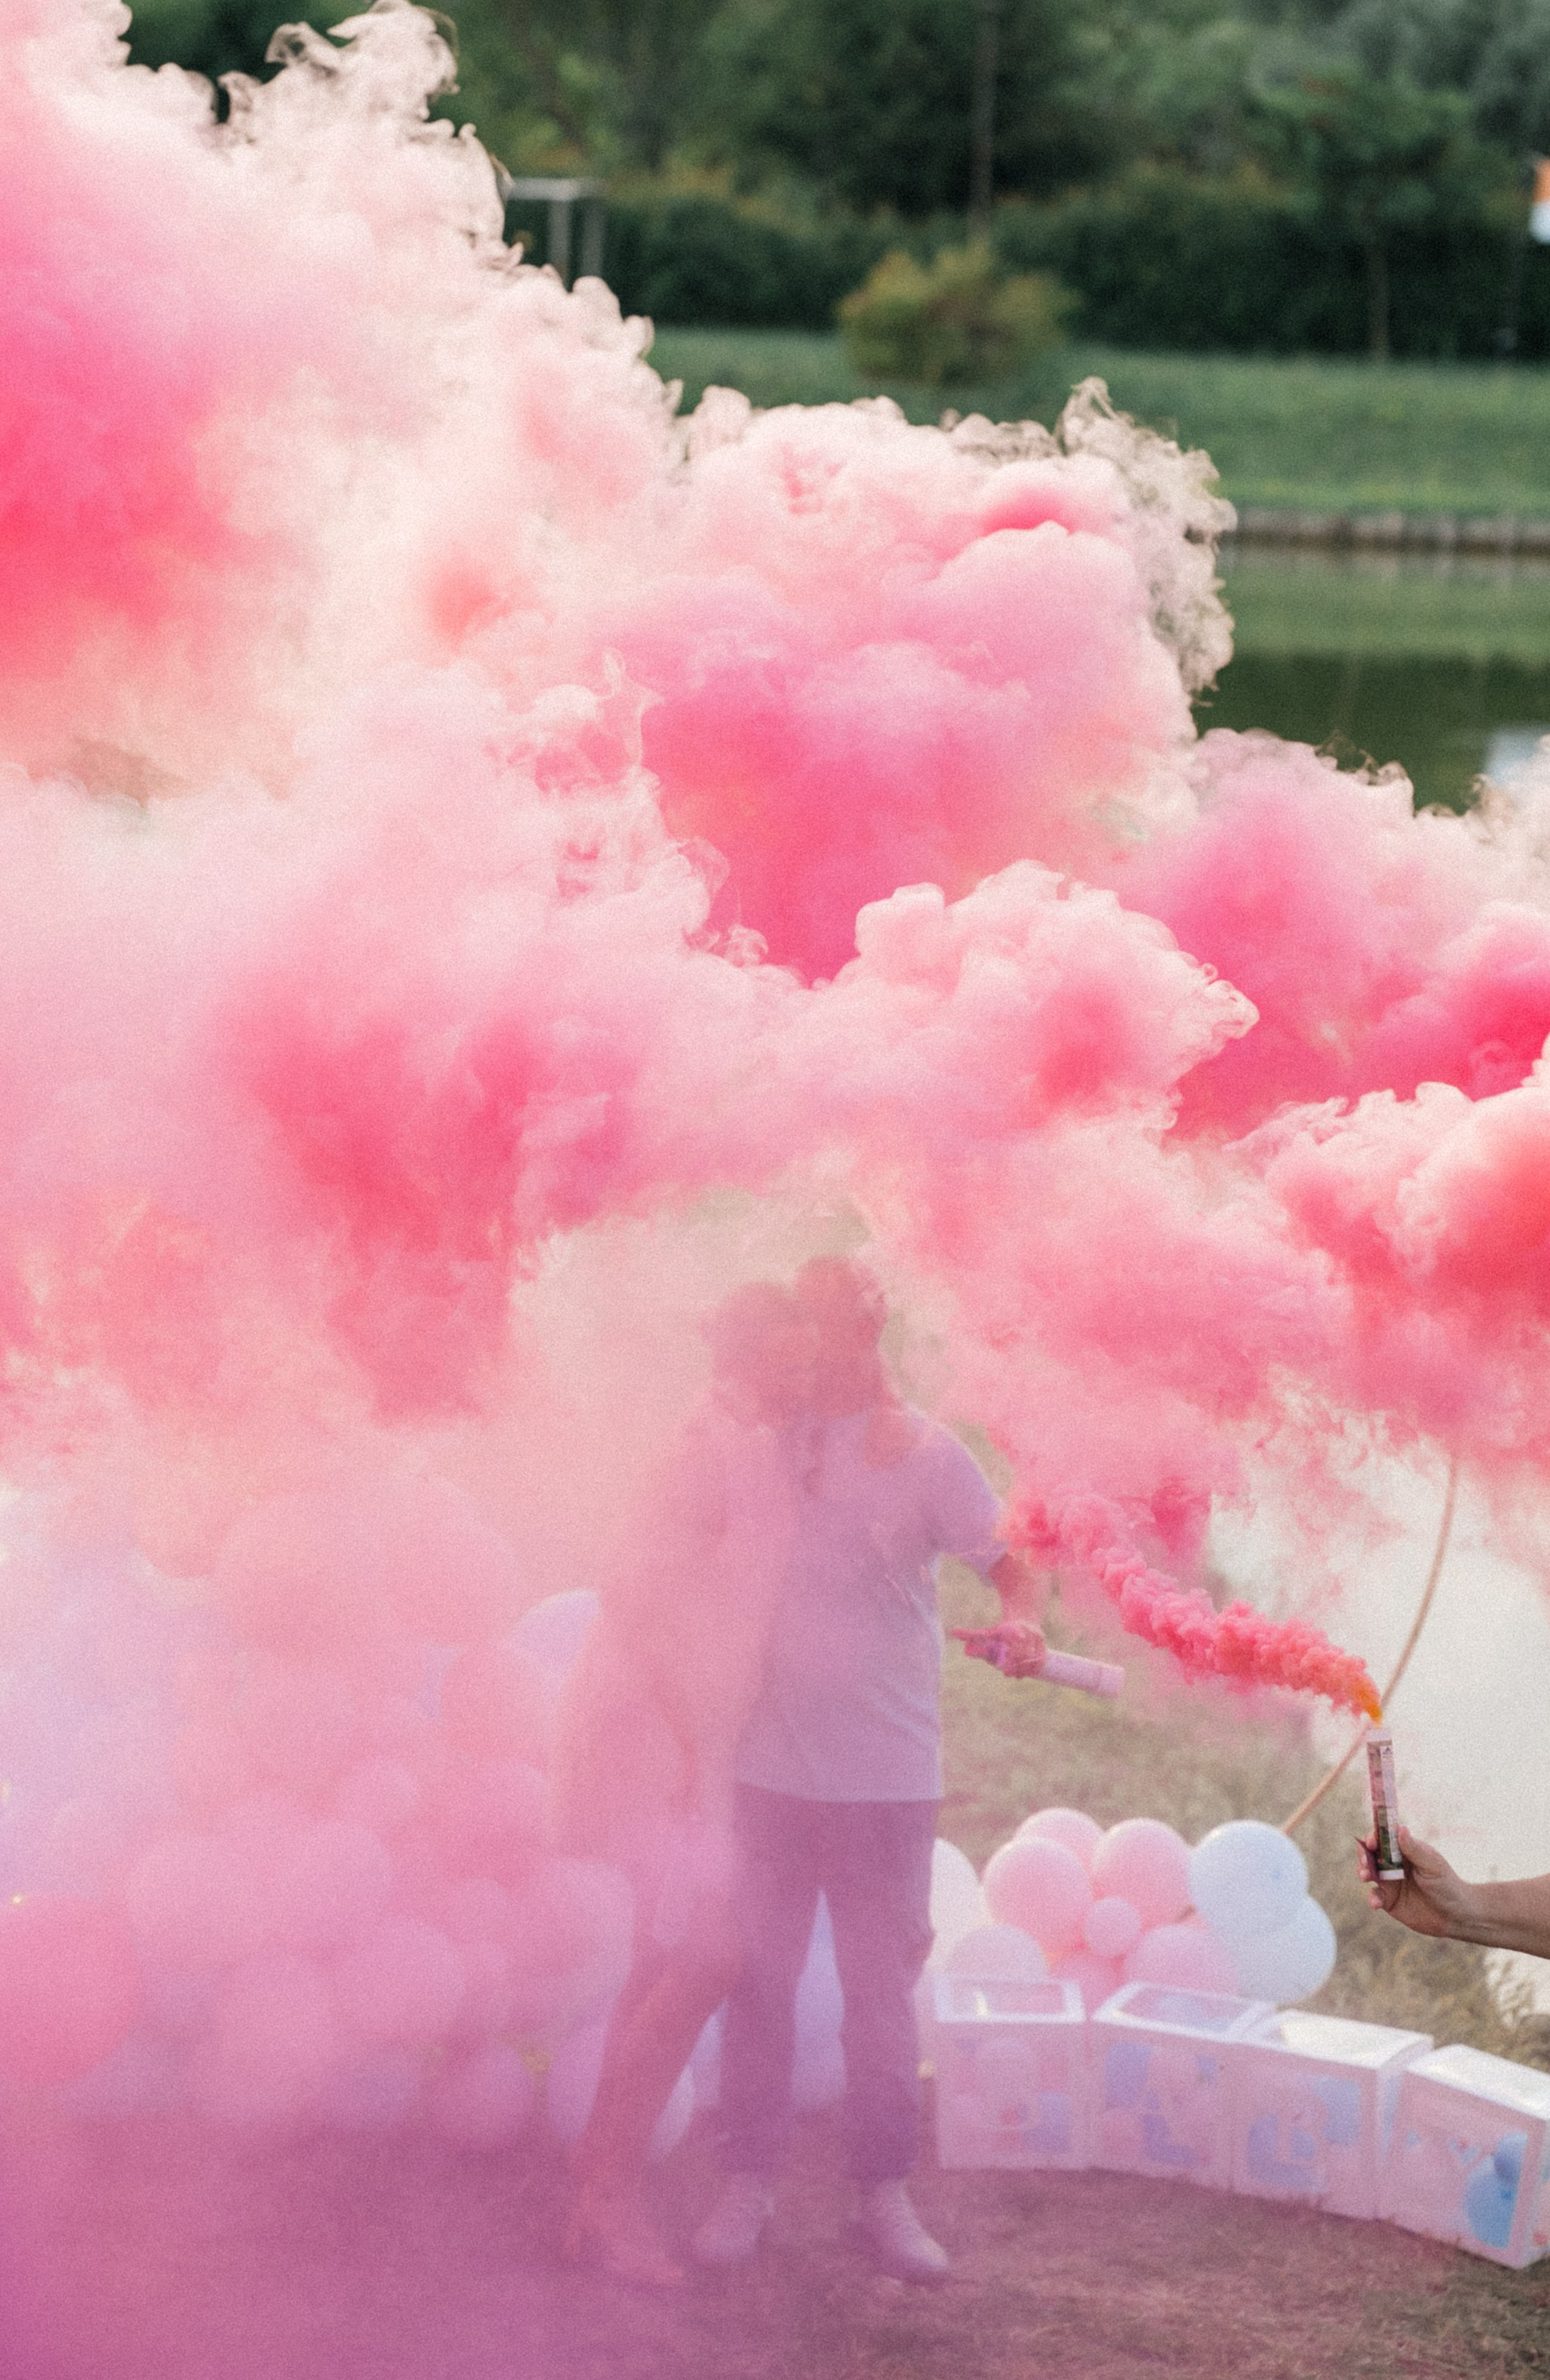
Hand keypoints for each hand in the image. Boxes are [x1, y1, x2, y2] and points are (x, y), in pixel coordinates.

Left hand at [952, 1621, 1047, 1679]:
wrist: (1022, 1622)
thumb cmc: (1001, 1631)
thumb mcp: (987, 1633)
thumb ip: (972, 1635)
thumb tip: (954, 1632)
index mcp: (1012, 1627)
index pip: (1013, 1640)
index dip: (1011, 1652)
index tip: (1004, 1664)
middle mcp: (1026, 1632)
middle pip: (1023, 1652)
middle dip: (1015, 1664)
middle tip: (1006, 1673)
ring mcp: (1037, 1640)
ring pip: (1032, 1658)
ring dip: (1023, 1669)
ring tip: (1013, 1675)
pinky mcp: (1043, 1647)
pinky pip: (1040, 1661)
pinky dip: (1032, 1670)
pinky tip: (1022, 1675)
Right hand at [1357, 1826, 1476, 1940]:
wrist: (1454, 1916)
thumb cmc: (1446, 1885)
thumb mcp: (1432, 1865)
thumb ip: (1414, 1849)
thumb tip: (1400, 1828)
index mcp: (1404, 1850)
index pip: (1384, 1837)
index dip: (1374, 1836)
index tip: (1372, 1841)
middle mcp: (1394, 1864)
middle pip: (1370, 1853)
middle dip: (1363, 1854)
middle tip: (1365, 1861)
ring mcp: (1389, 1882)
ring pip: (1367, 1872)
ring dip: (1362, 1872)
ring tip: (1365, 1877)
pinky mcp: (1388, 1900)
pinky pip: (1374, 1896)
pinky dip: (1372, 1898)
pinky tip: (1377, 1902)